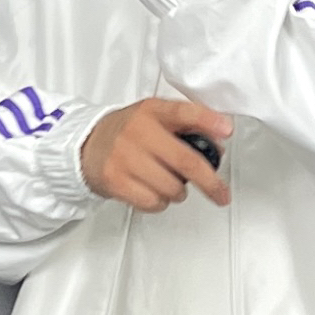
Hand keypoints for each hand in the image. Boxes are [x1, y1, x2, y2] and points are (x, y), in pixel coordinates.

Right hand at [81, 100, 233, 211]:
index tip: (228, 131)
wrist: (86, 146)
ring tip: (168, 183)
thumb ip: (186, 127)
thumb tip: (217, 146)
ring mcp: (125, 157)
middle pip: (186, 161)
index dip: (209, 121)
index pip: (184, 112)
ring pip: (172, 188)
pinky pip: (153, 202)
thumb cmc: (128, 134)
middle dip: (210, 183)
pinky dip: (159, 203)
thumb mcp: (154, 118)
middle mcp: (138, 131)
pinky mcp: (116, 181)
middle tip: (221, 194)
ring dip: (178, 192)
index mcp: (151, 111)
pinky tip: (152, 191)